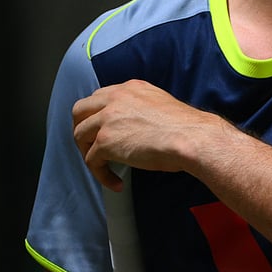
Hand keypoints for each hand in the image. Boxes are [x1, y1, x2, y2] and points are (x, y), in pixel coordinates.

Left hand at [72, 79, 223, 191]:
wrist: (192, 138)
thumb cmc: (185, 128)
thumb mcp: (160, 105)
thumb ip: (140, 109)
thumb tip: (132, 128)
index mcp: (130, 88)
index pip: (99, 97)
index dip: (96, 115)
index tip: (102, 130)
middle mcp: (116, 98)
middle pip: (80, 110)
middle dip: (82, 129)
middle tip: (91, 146)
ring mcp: (108, 119)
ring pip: (79, 135)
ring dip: (88, 153)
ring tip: (104, 167)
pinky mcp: (105, 141)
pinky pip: (91, 160)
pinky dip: (101, 175)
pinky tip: (116, 182)